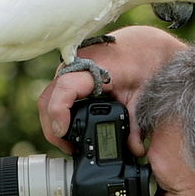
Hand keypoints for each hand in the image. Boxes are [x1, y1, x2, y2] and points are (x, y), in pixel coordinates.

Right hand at [38, 25, 187, 157]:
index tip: (63, 132)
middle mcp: (75, 66)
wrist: (145, 45)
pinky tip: (70, 128)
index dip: (58, 112)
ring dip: (53, 121)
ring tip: (69, 142)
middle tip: (68, 148)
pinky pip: (57, 94)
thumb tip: (134, 150)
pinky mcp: (70, 74)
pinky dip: (59, 112)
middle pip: (49, 98)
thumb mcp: (141, 97)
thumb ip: (136, 125)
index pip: (65, 88)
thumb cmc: (143, 63)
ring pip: (49, 97)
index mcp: (93, 67)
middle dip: (53, 127)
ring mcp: (70, 69)